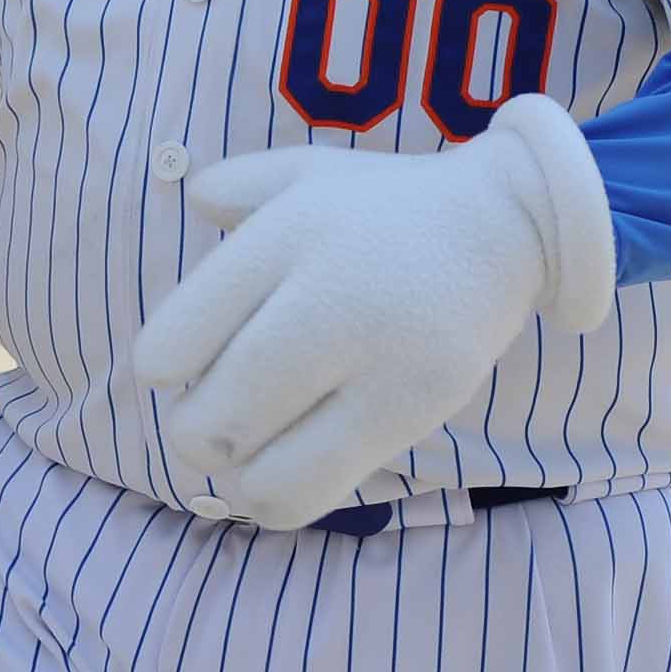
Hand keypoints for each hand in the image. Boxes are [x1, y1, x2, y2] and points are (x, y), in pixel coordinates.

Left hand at [127, 99, 618, 529]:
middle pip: (216, 415)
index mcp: (285, 236)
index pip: (176, 338)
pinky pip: (322, 487)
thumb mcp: (308, 174)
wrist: (509, 222)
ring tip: (251, 457)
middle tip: (212, 421)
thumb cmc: (387, 209)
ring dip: (239, 478)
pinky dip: (284, 497)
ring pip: (266, 471)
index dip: (161, 367)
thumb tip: (193, 203)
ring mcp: (379, 357)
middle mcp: (328, 295)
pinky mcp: (420, 406)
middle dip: (196, 433)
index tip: (179, 367)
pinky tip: (291, 470)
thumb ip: (237, 185)